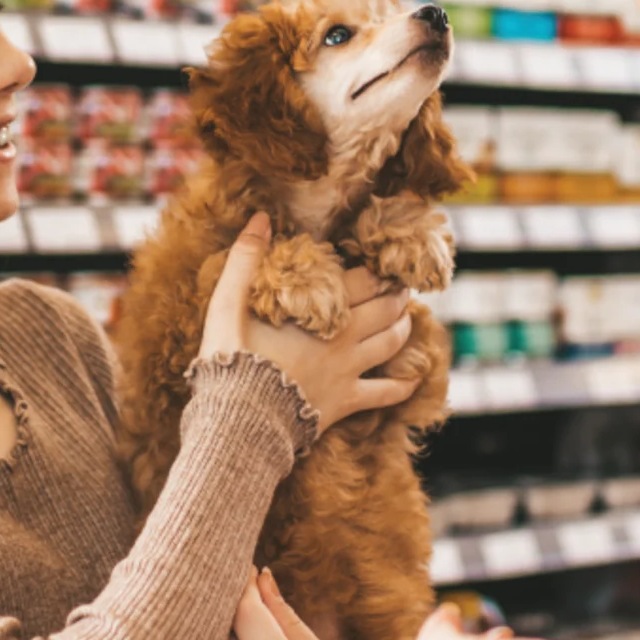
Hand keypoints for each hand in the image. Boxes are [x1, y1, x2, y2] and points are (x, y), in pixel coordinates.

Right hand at [200, 214, 417, 429]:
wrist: (240, 421)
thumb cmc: (232, 360)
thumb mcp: (227, 306)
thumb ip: (245, 260)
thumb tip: (260, 217)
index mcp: (322, 312)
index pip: (362, 281)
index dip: (375, 270)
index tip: (382, 262)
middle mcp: (344, 339)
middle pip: (385, 309)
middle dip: (396, 294)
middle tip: (400, 285)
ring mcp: (348, 372)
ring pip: (391, 343)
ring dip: (404, 327)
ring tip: (406, 317)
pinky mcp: (346, 403)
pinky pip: (386, 393)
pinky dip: (403, 385)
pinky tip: (412, 379)